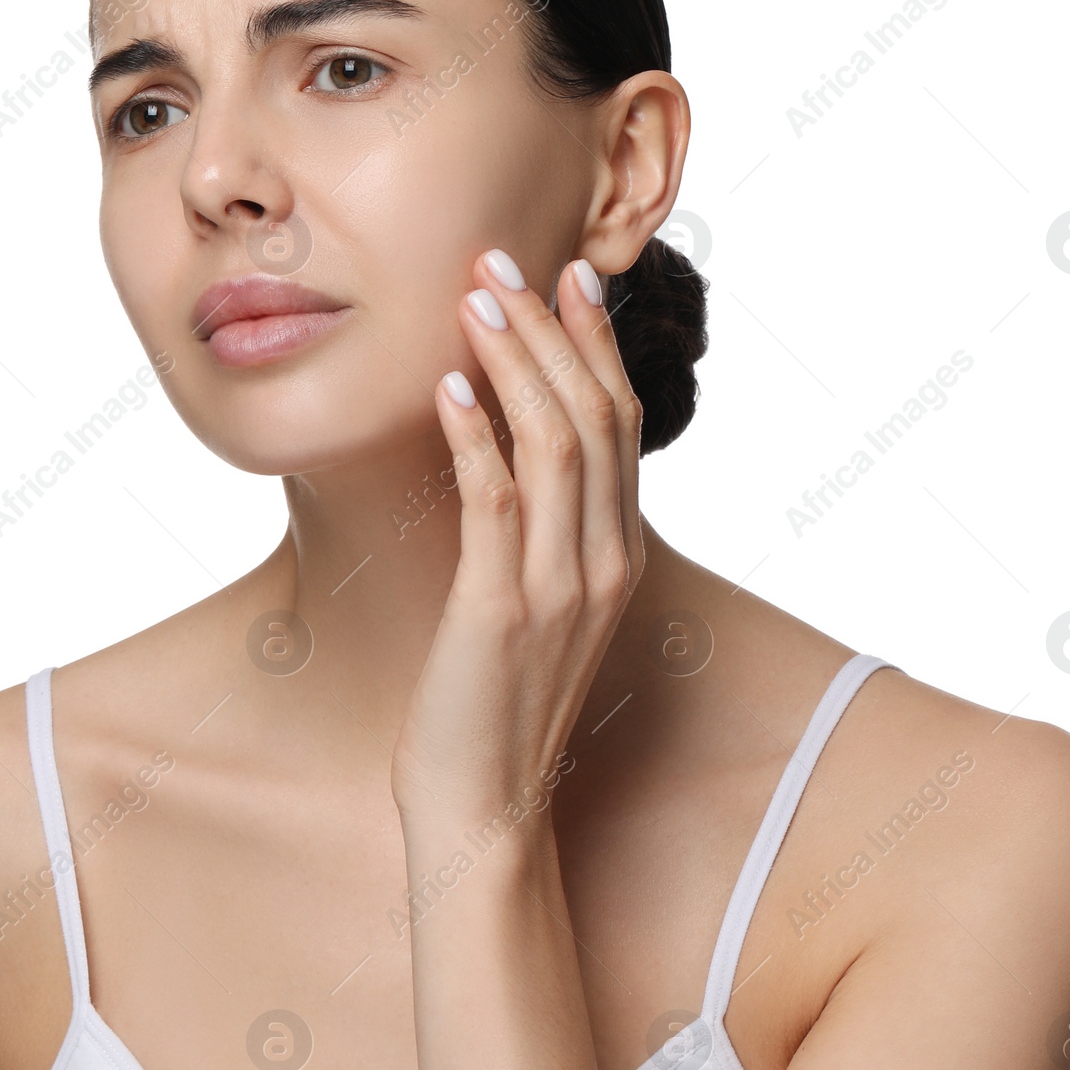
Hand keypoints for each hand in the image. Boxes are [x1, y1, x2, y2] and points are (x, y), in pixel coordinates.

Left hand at [389, 248, 646, 822]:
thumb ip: (546, 533)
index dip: (596, 344)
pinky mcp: (502, 610)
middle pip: (596, 413)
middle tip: (505, 261)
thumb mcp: (541, 607)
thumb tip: (512, 454)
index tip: (569, 277)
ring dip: (514, 360)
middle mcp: (604, 561)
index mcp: (618, 554)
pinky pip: (496, 502)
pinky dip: (475, 438)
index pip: (621, 423)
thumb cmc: (496, 702)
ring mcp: (560, 586)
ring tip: (474, 298)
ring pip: (556, 441)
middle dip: (551, 328)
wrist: (484, 808)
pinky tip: (448, 389)